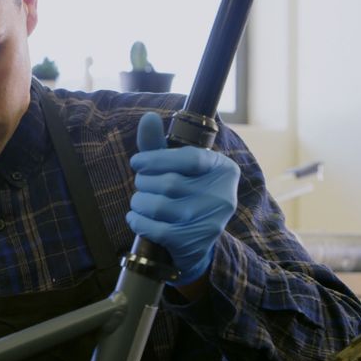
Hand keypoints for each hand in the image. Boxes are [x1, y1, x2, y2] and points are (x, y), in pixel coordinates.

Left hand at [125, 112, 238, 285]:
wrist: (197, 244)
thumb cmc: (185, 195)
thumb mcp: (177, 168)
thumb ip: (160, 145)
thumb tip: (147, 117)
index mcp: (223, 169)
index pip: (188, 157)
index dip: (156, 158)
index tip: (137, 162)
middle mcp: (222, 195)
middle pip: (169, 183)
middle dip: (144, 182)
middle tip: (142, 185)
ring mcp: (211, 221)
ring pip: (159, 205)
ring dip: (139, 202)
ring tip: (140, 201)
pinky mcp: (195, 242)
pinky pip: (155, 229)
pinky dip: (138, 221)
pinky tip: (136, 218)